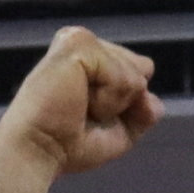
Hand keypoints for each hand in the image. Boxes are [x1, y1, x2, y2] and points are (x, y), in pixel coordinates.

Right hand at [0, 27, 162, 184]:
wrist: (39, 151)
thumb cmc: (68, 145)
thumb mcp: (119, 131)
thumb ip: (143, 113)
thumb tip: (154, 100)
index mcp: (90, 58)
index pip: (139, 71)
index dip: (128, 104)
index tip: (89, 116)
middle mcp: (84, 44)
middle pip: (142, 68)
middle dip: (124, 102)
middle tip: (83, 113)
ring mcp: (80, 40)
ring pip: (135, 73)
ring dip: (113, 103)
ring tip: (78, 108)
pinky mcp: (77, 45)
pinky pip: (122, 75)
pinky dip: (108, 99)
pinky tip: (78, 101)